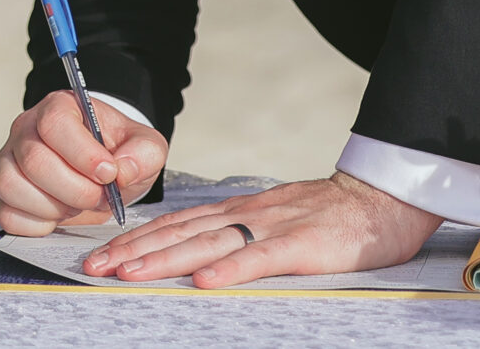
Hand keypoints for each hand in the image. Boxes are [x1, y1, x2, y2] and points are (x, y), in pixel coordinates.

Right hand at [0, 91, 168, 234]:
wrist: (102, 174)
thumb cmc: (118, 154)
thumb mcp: (145, 147)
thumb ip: (143, 154)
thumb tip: (122, 171)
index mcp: (59, 107)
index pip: (56, 123)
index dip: (83, 154)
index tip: (108, 174)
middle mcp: (26, 130)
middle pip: (34, 160)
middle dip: (74, 189)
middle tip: (99, 197)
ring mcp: (8, 162)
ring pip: (12, 186)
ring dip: (54, 206)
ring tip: (78, 203)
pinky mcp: (2, 195)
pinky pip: (7, 215)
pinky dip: (37, 225)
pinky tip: (59, 215)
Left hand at [79, 172, 441, 288]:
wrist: (386, 197)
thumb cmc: (335, 217)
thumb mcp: (278, 220)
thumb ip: (242, 234)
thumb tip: (199, 257)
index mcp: (242, 211)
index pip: (178, 224)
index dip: (136, 239)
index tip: (100, 256)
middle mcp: (249, 214)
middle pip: (182, 232)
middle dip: (134, 251)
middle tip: (92, 267)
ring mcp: (275, 227)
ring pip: (210, 243)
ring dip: (165, 259)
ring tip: (129, 273)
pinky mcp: (303, 244)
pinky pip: (261, 257)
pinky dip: (230, 269)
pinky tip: (204, 282)